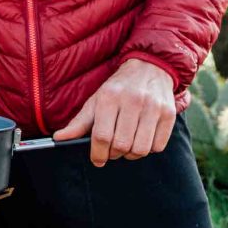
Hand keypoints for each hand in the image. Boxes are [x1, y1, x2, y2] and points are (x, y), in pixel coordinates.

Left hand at [52, 59, 175, 165]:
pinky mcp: (168, 114)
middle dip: (115, 154)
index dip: (97, 154)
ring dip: (132, 154)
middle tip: (114, 149)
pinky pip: (157, 146)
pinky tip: (143, 137)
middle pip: (121, 145)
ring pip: (140, 149)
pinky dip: (149, 148)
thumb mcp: (96, 100)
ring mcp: (153, 107)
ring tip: (128, 144)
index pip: (101, 136)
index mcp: (110, 97)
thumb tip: (59, 139)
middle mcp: (132, 100)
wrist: (150, 67)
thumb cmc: (119, 88)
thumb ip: (79, 122)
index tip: (98, 159)